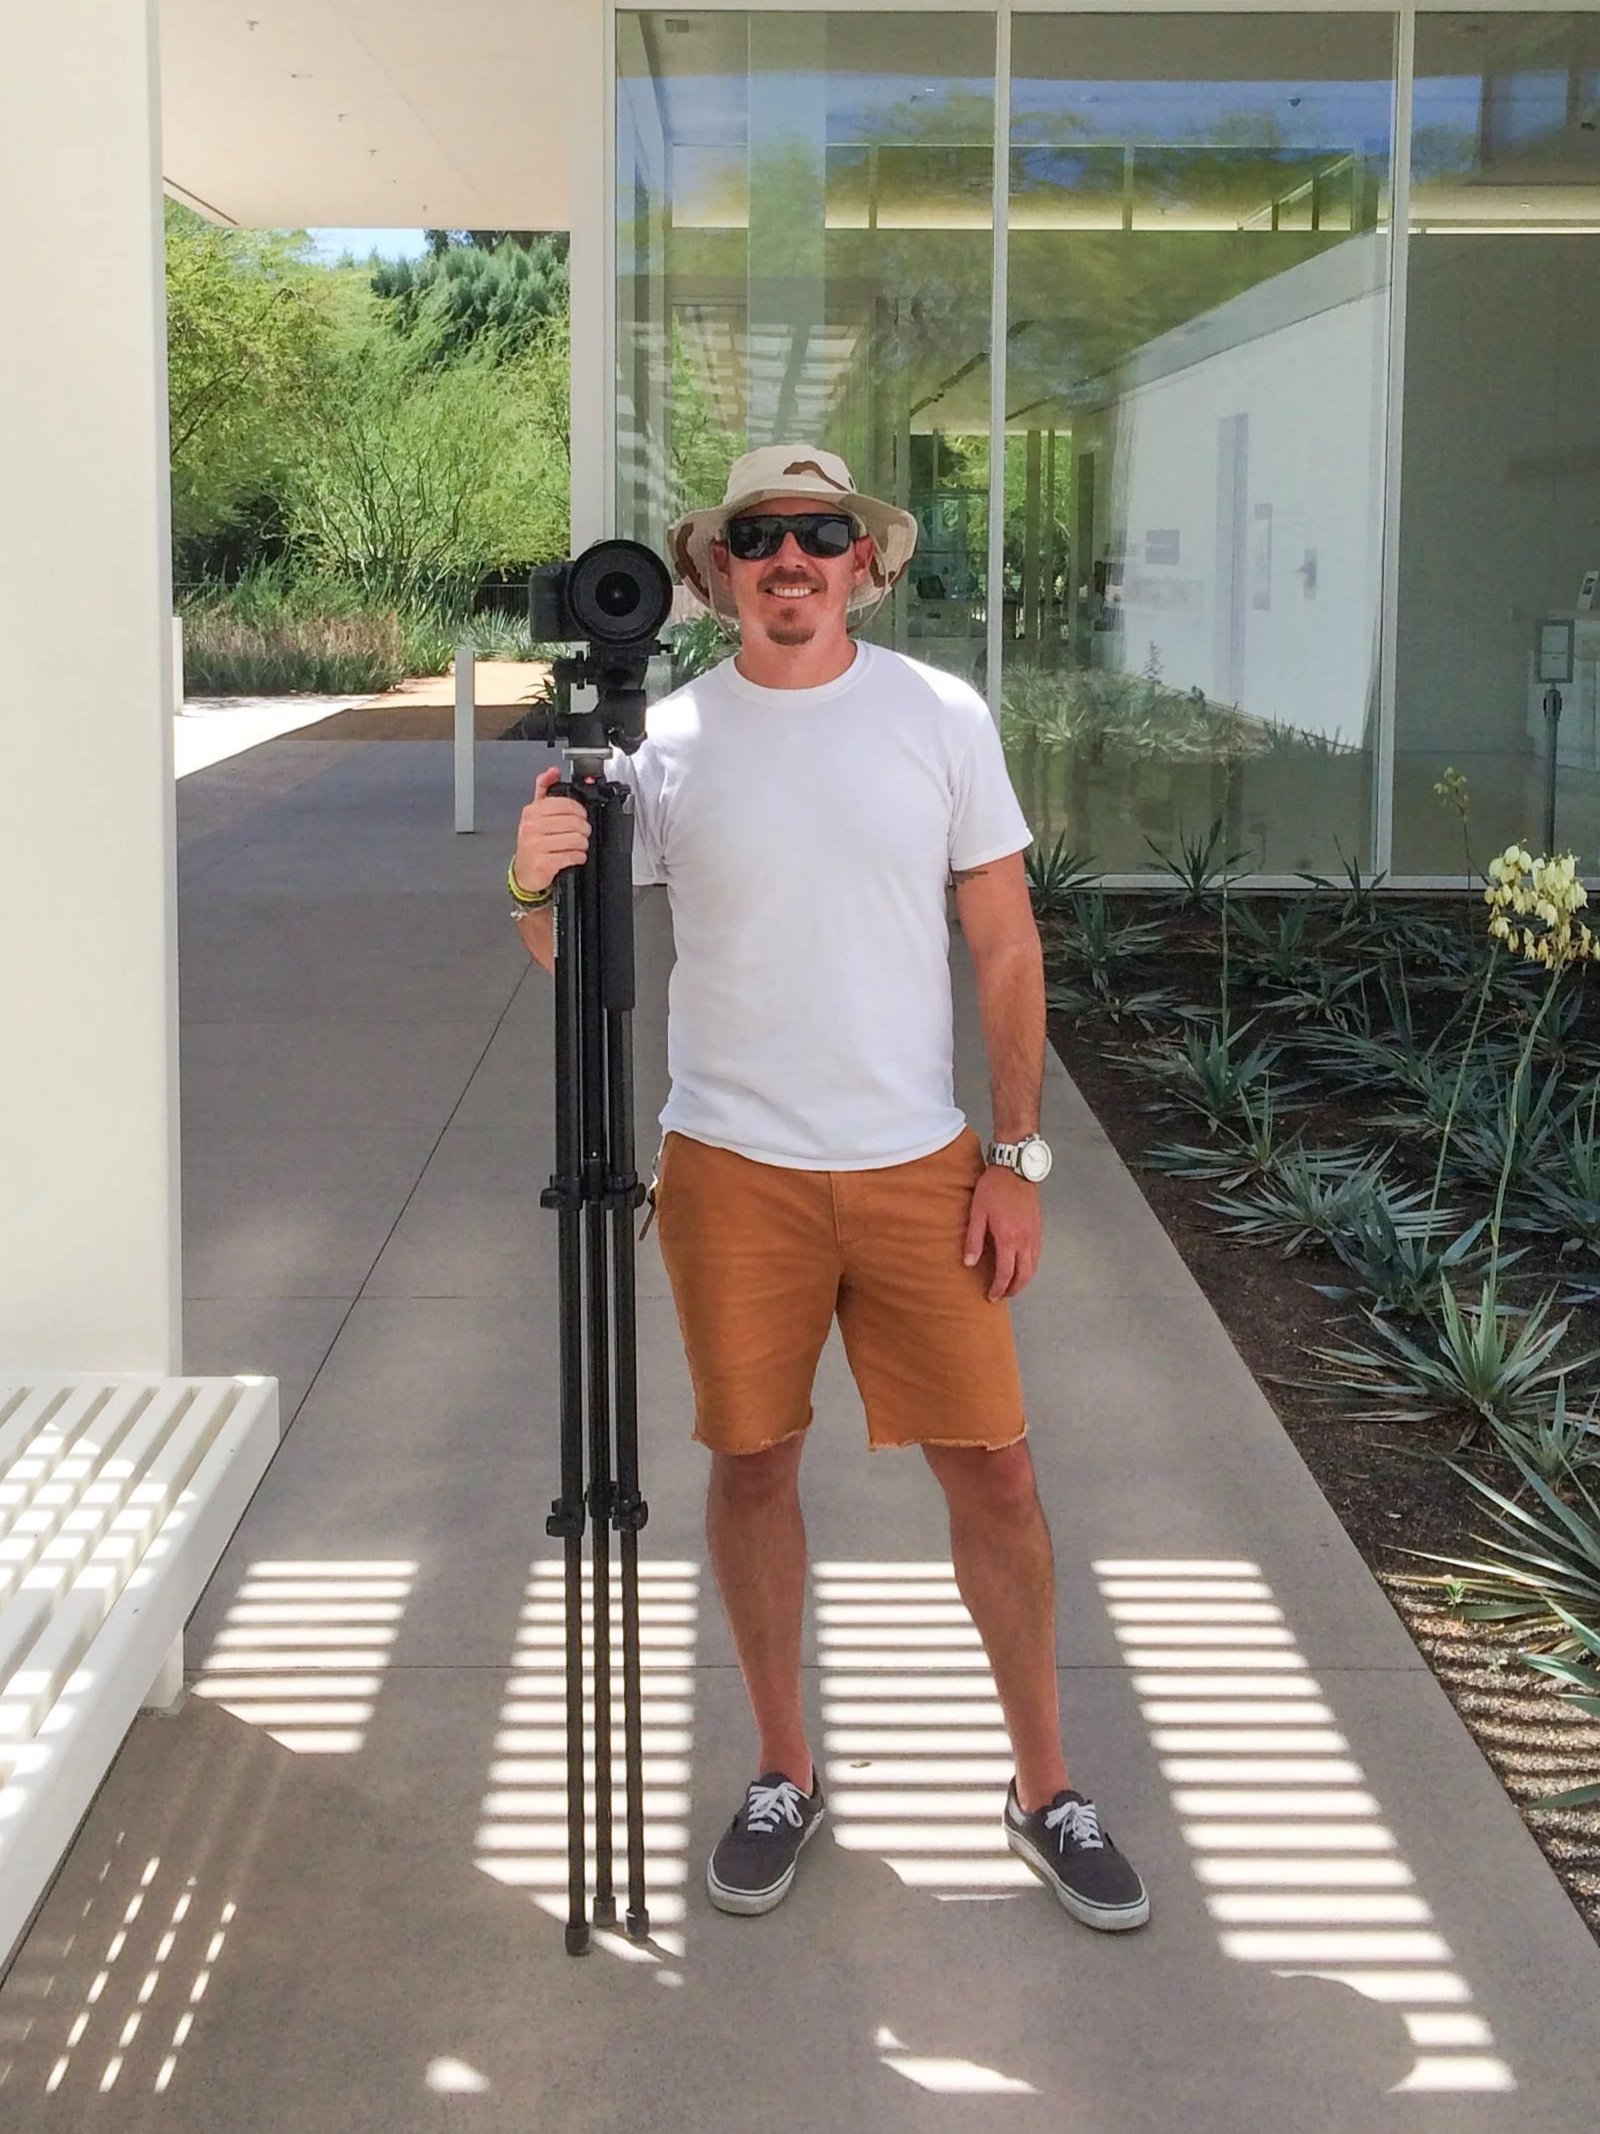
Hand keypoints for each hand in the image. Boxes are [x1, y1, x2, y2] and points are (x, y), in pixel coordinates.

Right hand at [514, 766, 590, 894]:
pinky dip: (579, 857)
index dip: (580, 811)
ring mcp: (536, 845)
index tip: (581, 817)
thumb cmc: (533, 843)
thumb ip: (544, 790)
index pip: (565, 804)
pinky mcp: (543, 862)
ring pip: (575, 839)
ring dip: (582, 844)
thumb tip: (552, 771)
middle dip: (584, 829)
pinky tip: (575, 856)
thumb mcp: (535, 814)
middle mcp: (532, 827)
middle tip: (582, 833)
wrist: (524, 872)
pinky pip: (571, 856)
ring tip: (578, 845)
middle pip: (574, 822)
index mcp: (532, 812)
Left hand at [962, 1165, 1042, 1301]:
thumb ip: (973, 1239)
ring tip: (1012, 1285)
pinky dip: (1031, 1267)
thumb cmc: (994, 1188)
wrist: (1016, 1168)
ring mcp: (1034, 1234)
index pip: (1005, 1273)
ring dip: (1024, 1280)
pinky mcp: (1039, 1228)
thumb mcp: (977, 1212)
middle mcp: (1025, 1240)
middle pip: (1024, 1275)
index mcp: (1008, 1238)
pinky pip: (1038, 1255)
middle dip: (1014, 1289)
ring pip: (1033, 1267)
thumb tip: (969, 1263)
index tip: (991, 1296)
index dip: (998, 1288)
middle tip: (1003, 1295)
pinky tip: (1023, 1266)